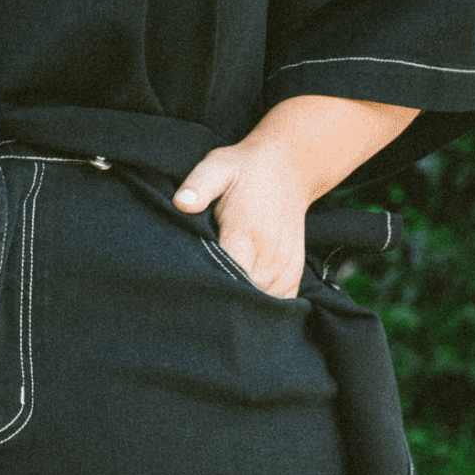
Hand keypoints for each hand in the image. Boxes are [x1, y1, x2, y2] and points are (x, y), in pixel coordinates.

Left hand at [173, 136, 309, 299]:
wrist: (288, 169)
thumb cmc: (245, 171)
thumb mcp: (218, 167)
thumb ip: (199, 185)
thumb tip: (180, 202)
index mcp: (246, 234)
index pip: (224, 279)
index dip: (205, 288)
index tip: (188, 289)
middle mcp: (269, 257)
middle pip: (240, 299)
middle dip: (220, 301)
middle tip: (197, 300)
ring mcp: (284, 269)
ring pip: (258, 307)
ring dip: (240, 307)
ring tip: (219, 301)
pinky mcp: (293, 276)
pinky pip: (277, 306)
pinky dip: (260, 308)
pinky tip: (243, 301)